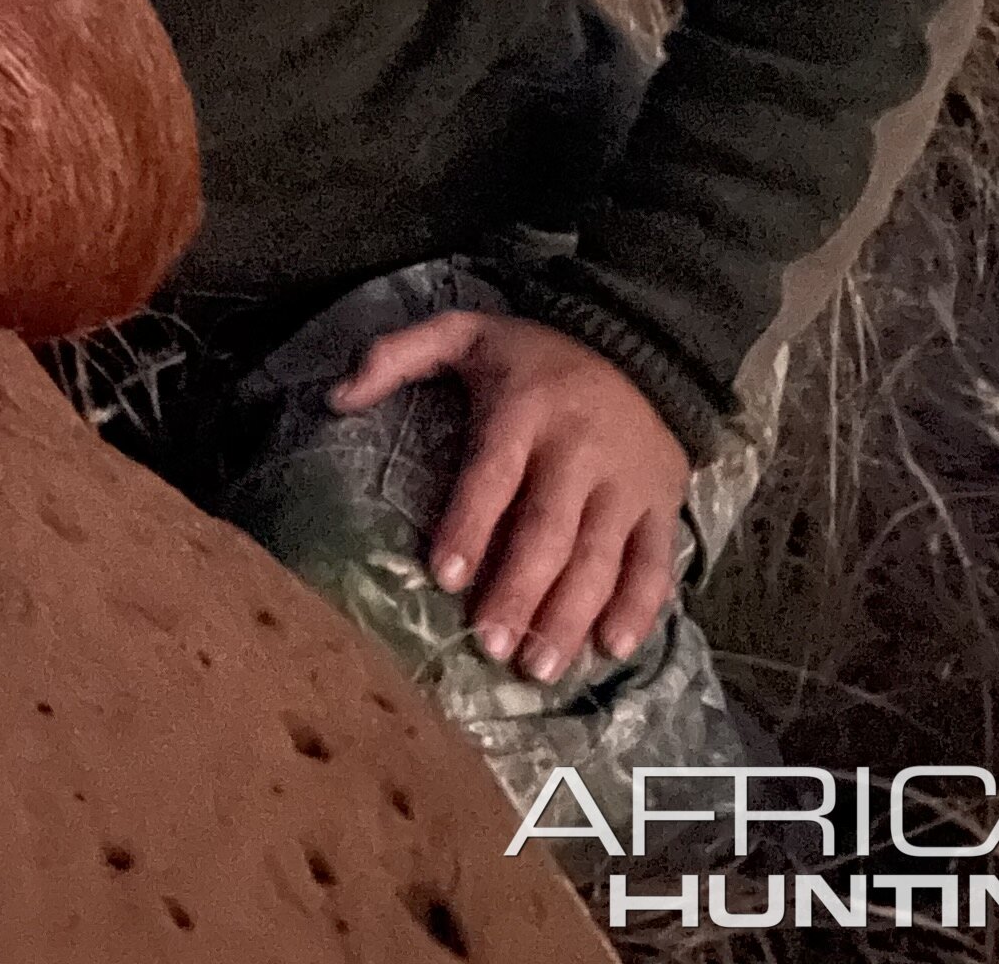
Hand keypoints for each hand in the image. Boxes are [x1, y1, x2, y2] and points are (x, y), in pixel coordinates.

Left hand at [333, 310, 689, 684]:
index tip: (444, 578)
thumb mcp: (461, 332)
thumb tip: (335, 398)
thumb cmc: (531, 357)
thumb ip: (396, 355)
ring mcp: (627, 482)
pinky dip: (639, 608)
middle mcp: (580, 449)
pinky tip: (613, 648)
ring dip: (572, 616)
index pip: (493, 475)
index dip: (469, 527)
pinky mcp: (662, 505)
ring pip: (601, 557)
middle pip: (549, 530)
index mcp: (525, 409)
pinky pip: (656, 562)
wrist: (637, 347)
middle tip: (493, 647)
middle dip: (520, 592)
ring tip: (540, 666)